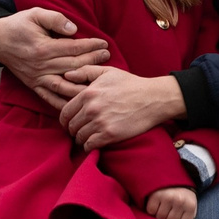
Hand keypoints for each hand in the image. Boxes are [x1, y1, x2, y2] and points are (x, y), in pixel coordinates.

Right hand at [0, 8, 110, 108]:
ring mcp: (37, 78)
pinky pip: (50, 98)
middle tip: (107, 56)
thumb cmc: (19, 25)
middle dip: (92, 61)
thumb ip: (54, 19)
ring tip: (99, 79)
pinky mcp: (34, 85)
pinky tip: (78, 103)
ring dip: (83, 84)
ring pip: (65, 85)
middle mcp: (41, 66)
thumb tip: (74, 29)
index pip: (73, 48)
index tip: (104, 43)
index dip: (90, 46)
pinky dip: (64, 103)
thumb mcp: (35, 14)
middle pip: (73, 66)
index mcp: (43, 48)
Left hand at [59, 67, 184, 150]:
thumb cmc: (130, 84)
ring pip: (79, 137)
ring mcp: (100, 122)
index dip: (65, 120)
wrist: (153, 98)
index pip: (65, 112)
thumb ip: (85, 71)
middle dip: (73, 130)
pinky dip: (89, 146)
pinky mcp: (110, 135)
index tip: (70, 123)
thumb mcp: (108, 72)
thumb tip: (66, 75)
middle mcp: (91, 108)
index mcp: (88, 93)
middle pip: (71, 126)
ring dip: (81, 139)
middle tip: (79, 131)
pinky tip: (94, 143)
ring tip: (87, 137)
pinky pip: (90, 145)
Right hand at [143, 186, 196, 218]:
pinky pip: (151, 210)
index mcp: (190, 205)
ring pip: (159, 218)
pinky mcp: (156, 195)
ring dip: (159, 216)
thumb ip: (188, 218)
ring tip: (162, 209)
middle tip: (167, 215)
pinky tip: (156, 204)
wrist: (173, 176)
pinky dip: (151, 210)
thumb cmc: (183, 195)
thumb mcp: (191, 205)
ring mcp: (167, 197)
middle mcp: (179, 201)